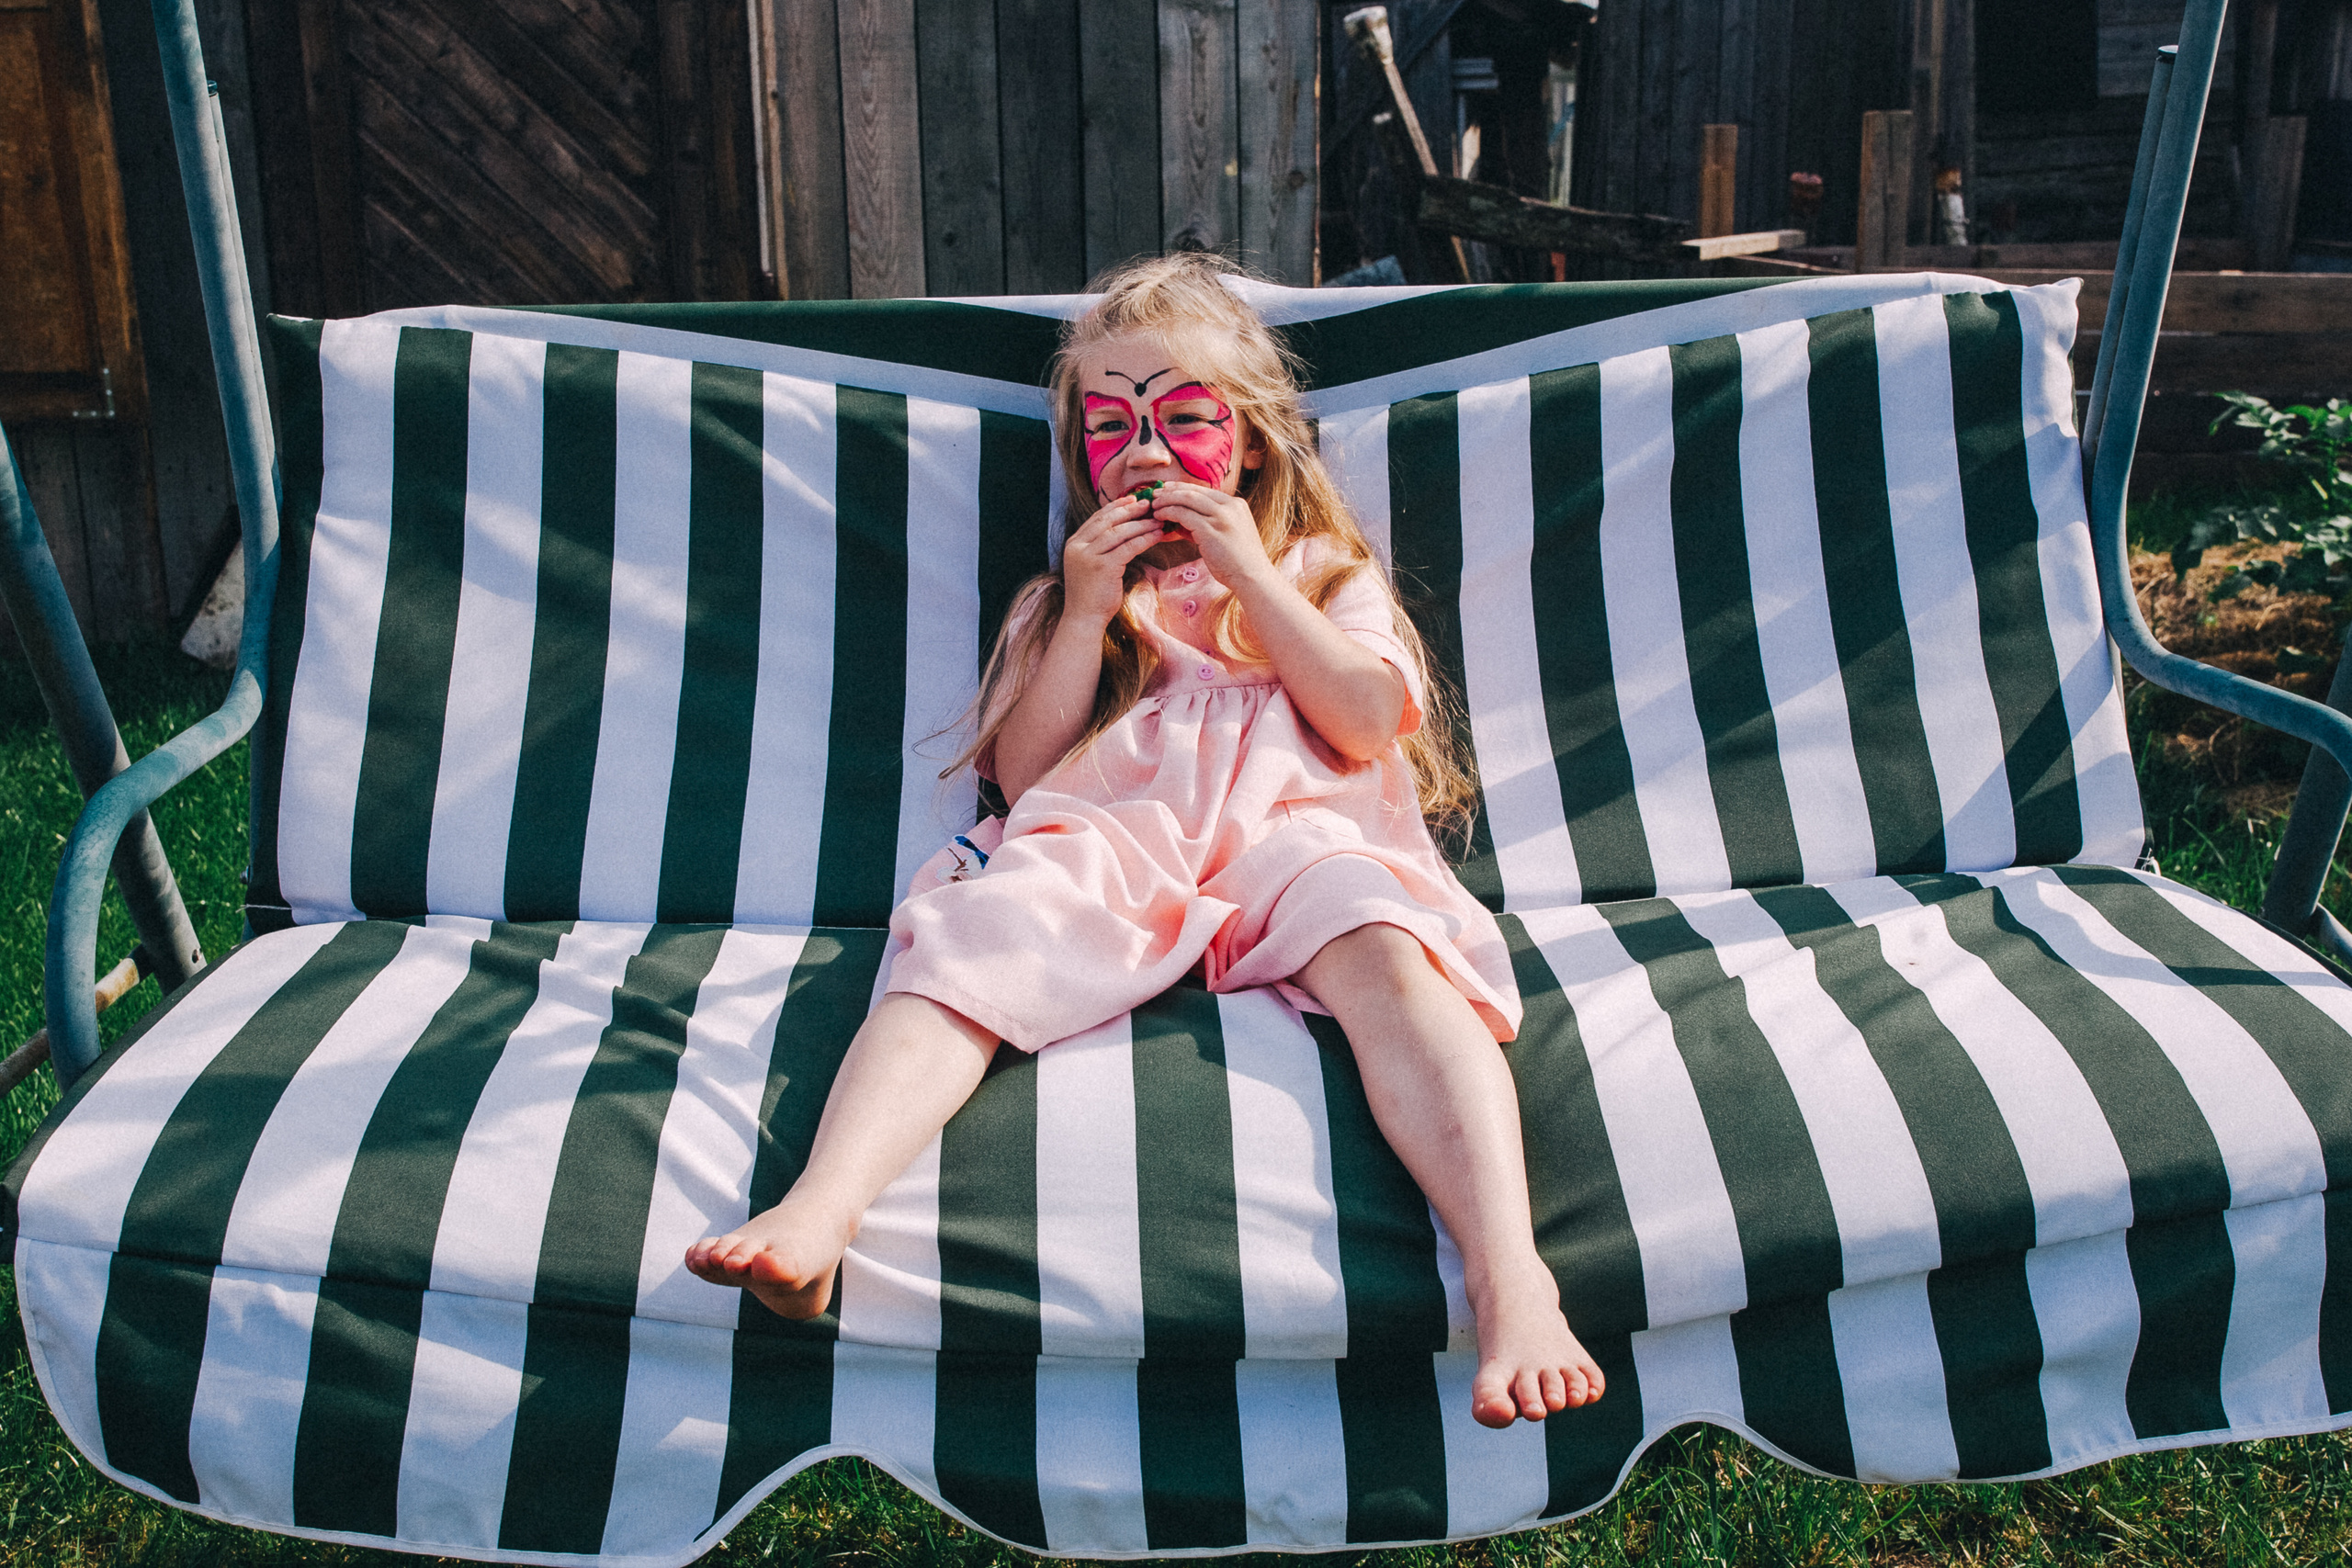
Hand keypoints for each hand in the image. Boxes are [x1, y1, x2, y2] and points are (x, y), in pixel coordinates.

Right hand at [1061, 494, 1168, 623]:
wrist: (1083, 619)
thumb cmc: (1091, 595)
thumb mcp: (1090, 565)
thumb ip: (1099, 547)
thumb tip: (1123, 531)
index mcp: (1074, 543)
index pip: (1097, 518)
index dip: (1116, 506)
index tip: (1133, 499)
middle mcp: (1078, 546)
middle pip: (1107, 520)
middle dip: (1130, 510)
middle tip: (1148, 504)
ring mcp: (1089, 556)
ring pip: (1119, 532)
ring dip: (1141, 524)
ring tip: (1157, 520)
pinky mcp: (1103, 567)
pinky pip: (1128, 547)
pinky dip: (1144, 539)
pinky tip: (1156, 536)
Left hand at [1145, 481, 1271, 588]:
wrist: (1253, 577)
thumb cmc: (1239, 562)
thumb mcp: (1226, 536)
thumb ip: (1206, 526)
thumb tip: (1181, 522)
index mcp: (1236, 505)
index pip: (1205, 491)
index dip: (1184, 487)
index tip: (1169, 488)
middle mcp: (1230, 506)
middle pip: (1194, 491)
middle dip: (1172, 490)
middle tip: (1156, 492)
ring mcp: (1221, 517)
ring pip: (1187, 499)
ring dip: (1168, 500)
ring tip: (1154, 505)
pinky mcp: (1211, 529)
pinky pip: (1184, 515)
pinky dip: (1169, 513)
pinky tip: (1160, 517)